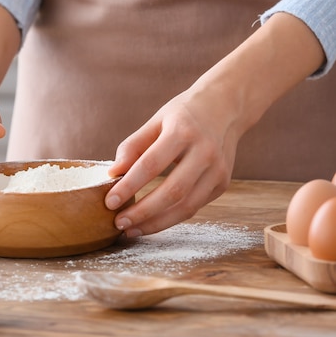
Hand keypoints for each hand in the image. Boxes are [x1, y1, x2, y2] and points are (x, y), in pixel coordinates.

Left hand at [104, 85, 237, 236]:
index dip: (129, 186)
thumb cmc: (183, 114)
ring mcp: (217, 170)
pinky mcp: (223, 183)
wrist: (225, 106)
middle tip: (118, 223)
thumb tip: (113, 173)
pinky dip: (170, 218)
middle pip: (172, 192)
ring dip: (156, 223)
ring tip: (131, 229)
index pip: (151, 165)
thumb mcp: (156, 121)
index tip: (109, 202)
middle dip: (142, 212)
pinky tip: (151, 222)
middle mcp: (204, 152)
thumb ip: (133, 146)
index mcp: (183, 131)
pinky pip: (194, 207)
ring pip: (186, 206)